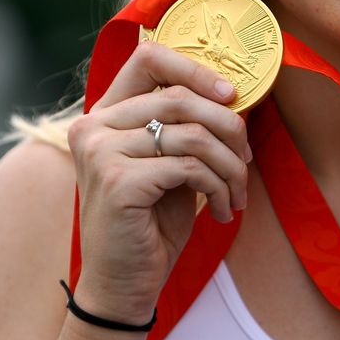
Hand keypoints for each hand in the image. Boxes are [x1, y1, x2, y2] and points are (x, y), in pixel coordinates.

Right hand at [67, 42, 250, 322]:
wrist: (125, 282)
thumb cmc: (152, 221)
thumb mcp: (169, 162)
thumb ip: (185, 126)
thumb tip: (232, 95)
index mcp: (104, 114)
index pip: (148, 57)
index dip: (196, 69)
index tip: (231, 95)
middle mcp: (94, 126)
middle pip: (181, 98)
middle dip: (229, 127)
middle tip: (246, 159)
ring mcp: (101, 153)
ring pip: (194, 135)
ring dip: (230, 167)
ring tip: (237, 193)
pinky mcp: (119, 181)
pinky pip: (191, 167)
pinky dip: (218, 188)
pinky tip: (222, 210)